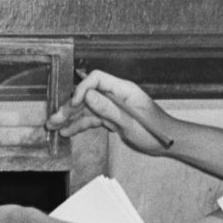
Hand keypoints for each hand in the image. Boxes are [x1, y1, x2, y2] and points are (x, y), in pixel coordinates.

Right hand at [46, 69, 174, 154]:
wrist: (168, 143)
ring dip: (70, 117)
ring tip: (53, 126)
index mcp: (123, 90)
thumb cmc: (156, 131)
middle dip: (70, 107)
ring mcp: (113, 107)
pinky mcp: (112, 118)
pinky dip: (80, 125)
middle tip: (53, 118)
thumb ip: (109, 109)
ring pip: (87, 109)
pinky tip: (67, 131)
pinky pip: (93, 119)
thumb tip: (88, 96)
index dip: (83, 89)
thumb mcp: (130, 122)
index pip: (97, 79)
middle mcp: (116, 95)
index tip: (74, 104)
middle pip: (88, 96)